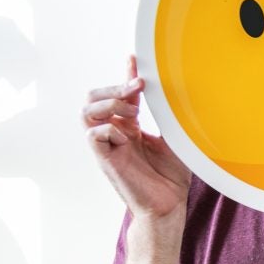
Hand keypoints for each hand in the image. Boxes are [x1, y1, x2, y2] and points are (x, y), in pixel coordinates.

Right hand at [83, 55, 189, 223]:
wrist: (168, 204)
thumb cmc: (171, 176)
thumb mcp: (175, 139)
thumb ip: (170, 118)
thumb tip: (178, 93)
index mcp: (131, 126)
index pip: (121, 94)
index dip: (126, 75)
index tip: (135, 59)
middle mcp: (115, 133)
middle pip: (93, 97)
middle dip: (113, 86)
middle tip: (138, 88)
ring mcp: (108, 145)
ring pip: (86, 111)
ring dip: (108, 103)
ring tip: (133, 112)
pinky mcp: (105, 159)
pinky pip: (92, 134)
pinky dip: (109, 128)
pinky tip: (128, 137)